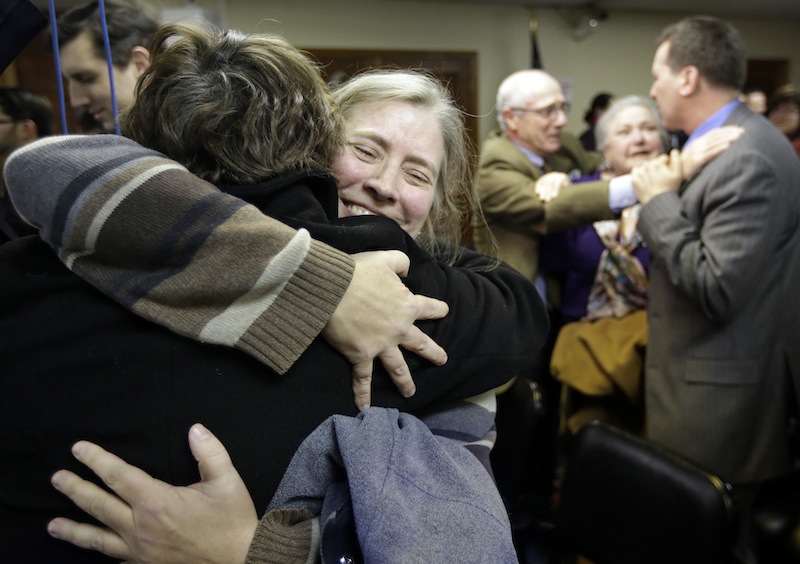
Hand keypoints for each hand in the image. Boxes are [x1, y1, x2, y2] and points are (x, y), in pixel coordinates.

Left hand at [48, 424, 257, 563]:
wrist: (241, 560)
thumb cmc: (232, 521)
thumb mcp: (227, 481)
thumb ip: (210, 452)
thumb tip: (195, 429)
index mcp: (157, 502)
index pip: (119, 476)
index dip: (97, 460)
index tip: (79, 449)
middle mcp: (141, 527)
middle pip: (99, 504)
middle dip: (76, 489)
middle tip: (56, 478)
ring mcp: (140, 550)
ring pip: (97, 538)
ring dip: (73, 529)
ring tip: (51, 525)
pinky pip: (115, 558)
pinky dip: (99, 554)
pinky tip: (91, 552)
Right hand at [322, 250, 448, 409]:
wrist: (332, 288)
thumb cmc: (357, 271)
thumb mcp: (385, 258)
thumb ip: (401, 262)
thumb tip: (406, 272)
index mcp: (407, 305)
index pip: (428, 308)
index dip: (437, 309)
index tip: (443, 311)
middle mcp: (399, 329)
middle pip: (421, 344)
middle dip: (433, 353)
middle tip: (442, 360)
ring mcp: (381, 345)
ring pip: (398, 368)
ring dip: (405, 381)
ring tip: (411, 392)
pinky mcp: (360, 355)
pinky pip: (363, 379)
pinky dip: (363, 395)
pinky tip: (364, 409)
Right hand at [534, 172, 570, 201]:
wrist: (559, 178)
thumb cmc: (565, 186)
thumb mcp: (568, 187)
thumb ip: (567, 190)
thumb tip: (565, 196)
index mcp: (562, 177)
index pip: (558, 183)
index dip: (556, 190)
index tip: (554, 197)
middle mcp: (554, 176)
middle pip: (550, 184)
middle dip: (548, 192)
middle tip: (547, 201)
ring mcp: (547, 176)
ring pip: (544, 184)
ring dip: (542, 192)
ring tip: (542, 199)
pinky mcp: (542, 178)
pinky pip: (539, 183)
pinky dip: (538, 188)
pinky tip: (537, 193)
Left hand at [632, 149, 682, 204]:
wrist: (658, 202)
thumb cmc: (669, 189)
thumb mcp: (678, 174)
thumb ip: (677, 160)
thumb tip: (674, 151)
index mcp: (658, 163)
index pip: (663, 158)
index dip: (667, 164)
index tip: (668, 171)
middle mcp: (647, 166)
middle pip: (653, 162)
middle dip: (658, 166)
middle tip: (661, 176)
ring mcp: (639, 173)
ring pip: (644, 165)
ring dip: (648, 169)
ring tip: (653, 178)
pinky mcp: (634, 179)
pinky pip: (635, 170)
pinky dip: (639, 172)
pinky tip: (644, 177)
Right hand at [680, 125, 743, 178]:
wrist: (673, 173)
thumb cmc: (686, 165)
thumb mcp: (695, 153)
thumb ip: (705, 147)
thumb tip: (718, 143)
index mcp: (698, 142)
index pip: (714, 132)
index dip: (727, 129)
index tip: (738, 129)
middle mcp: (697, 145)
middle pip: (716, 136)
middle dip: (730, 133)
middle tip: (742, 132)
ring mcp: (696, 152)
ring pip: (714, 143)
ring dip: (727, 139)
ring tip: (737, 137)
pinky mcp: (696, 161)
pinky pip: (709, 153)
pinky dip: (719, 149)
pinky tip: (727, 147)